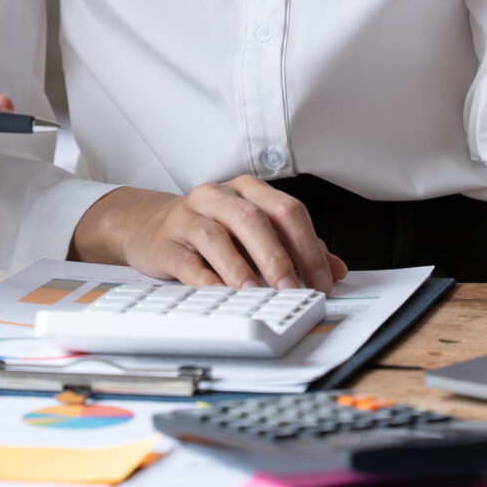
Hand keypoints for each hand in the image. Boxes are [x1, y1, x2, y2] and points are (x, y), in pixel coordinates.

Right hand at [72, 178, 347, 291]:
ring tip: (258, 295)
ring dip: (242, 270)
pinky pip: (189, 262)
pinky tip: (223, 297)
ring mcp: (189, 216)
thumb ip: (296, 247)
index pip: (285, 210)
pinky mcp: (167, 242)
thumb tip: (336, 270)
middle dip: (277, 257)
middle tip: (292, 288)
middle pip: (253, 219)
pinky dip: (208, 282)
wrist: (150, 226)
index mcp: (247, 190)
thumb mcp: (254, 232)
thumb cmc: (210, 229)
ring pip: (219, 237)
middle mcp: (218, 196)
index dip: (308, 245)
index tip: (322, 279)